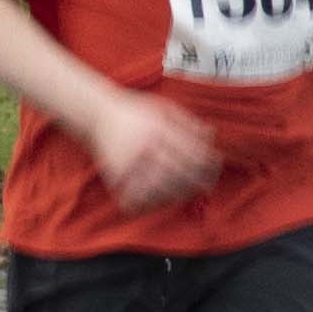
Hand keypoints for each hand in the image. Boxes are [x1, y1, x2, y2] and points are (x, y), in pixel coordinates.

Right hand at [76, 88, 221, 209]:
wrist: (97, 113)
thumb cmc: (135, 111)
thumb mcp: (164, 107)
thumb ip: (188, 121)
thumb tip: (211, 135)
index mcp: (159, 130)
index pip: (192, 154)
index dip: (208, 164)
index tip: (215, 169)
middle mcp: (145, 147)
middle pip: (179, 174)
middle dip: (196, 183)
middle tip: (205, 187)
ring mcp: (129, 164)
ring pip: (160, 190)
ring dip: (176, 195)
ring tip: (185, 193)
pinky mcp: (116, 176)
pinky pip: (135, 198)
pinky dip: (148, 203)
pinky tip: (159, 200)